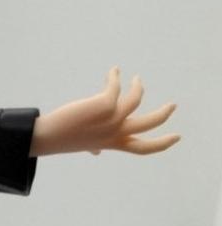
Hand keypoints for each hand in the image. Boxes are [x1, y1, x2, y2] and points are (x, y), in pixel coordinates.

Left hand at [30, 68, 180, 157]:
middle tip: (173, 105)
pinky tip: (113, 72)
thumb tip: (97, 153)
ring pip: (135, 100)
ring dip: (137, 88)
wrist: (49, 136)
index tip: (176, 137)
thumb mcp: (86, 145)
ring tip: (136, 79)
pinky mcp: (105, 104)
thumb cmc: (65, 139)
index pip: (143, 149)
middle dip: (163, 115)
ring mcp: (112, 119)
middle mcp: (117, 133)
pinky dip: (115, 77)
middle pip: (149, 125)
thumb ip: (96, 146)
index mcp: (115, 144)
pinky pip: (116, 86)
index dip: (162, 143)